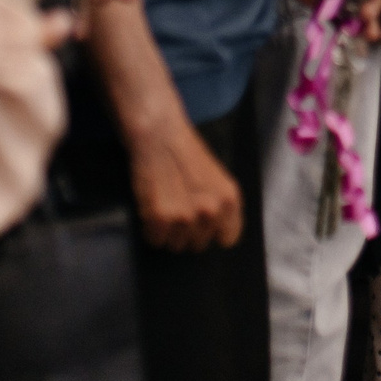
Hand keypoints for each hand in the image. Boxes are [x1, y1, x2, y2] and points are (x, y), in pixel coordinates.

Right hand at [128, 113, 243, 250]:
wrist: (159, 135)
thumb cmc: (186, 153)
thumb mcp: (216, 178)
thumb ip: (219, 206)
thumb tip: (215, 233)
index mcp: (229, 201)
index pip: (227, 239)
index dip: (212, 232)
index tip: (202, 224)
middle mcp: (211, 212)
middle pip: (198, 245)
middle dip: (187, 232)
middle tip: (177, 207)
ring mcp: (185, 217)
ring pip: (176, 245)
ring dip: (168, 232)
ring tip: (164, 205)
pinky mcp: (160, 220)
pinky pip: (155, 240)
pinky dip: (150, 229)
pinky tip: (152, 208)